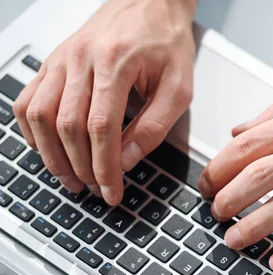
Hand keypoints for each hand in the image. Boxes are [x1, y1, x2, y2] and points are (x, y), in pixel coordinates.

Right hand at [13, 0, 196, 204]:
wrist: (150, 2)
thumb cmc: (166, 40)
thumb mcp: (178, 87)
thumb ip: (154, 126)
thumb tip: (128, 160)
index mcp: (115, 63)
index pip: (100, 128)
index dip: (104, 166)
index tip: (112, 191)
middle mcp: (80, 59)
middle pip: (66, 126)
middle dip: (80, 167)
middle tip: (94, 190)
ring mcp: (61, 59)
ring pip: (38, 115)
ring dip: (51, 154)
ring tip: (70, 178)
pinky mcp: (53, 62)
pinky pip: (27, 99)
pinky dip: (32, 130)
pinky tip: (48, 149)